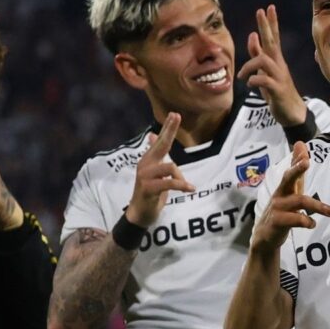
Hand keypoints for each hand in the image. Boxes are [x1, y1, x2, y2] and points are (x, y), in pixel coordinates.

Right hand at [125, 112, 194, 227]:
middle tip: (177, 116)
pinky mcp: (148, 188)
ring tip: (186, 186)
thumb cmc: (150, 193)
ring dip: (180, 178)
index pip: (160, 141)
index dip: (167, 128)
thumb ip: (156, 155)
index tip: (175, 114)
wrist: (139, 214)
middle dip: (169, 130)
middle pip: (161, 144)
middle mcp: (145, 164)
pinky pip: (169, 183)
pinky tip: (190, 189)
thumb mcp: (155, 172)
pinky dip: (181, 185)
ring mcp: (145, 176)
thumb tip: (151, 135)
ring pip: (169, 167)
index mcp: (149, 160)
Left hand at [237, 5, 307, 125]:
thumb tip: (252, 35)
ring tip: (242, 76)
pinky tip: (249, 84)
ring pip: (264, 61)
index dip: (270, 23)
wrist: (292, 112)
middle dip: (266, 26)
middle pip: (272, 42)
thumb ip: (258, 54)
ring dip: (249, 66)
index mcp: (275, 60)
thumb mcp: (264, 71)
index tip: (268, 7)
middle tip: (261, 10)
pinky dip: (254, 80)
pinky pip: (264, 80)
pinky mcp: (277, 89)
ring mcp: (279, 76)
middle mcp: (279, 65)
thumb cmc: (276, 90)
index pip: (274, 37)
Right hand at [251, 142, 329, 254]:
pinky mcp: (277, 222)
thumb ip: (297, 171)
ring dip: (317, 206)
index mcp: (285, 187)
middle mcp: (280, 195)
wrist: (265, 236)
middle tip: (306, 162)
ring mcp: (277, 208)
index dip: (297, 159)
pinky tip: (312, 223)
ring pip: (299, 201)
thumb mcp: (290, 191)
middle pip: (288, 178)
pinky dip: (307, 221)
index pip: (291, 169)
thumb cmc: (282, 211)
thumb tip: (300, 146)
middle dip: (297, 169)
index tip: (302, 146)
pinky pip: (295, 219)